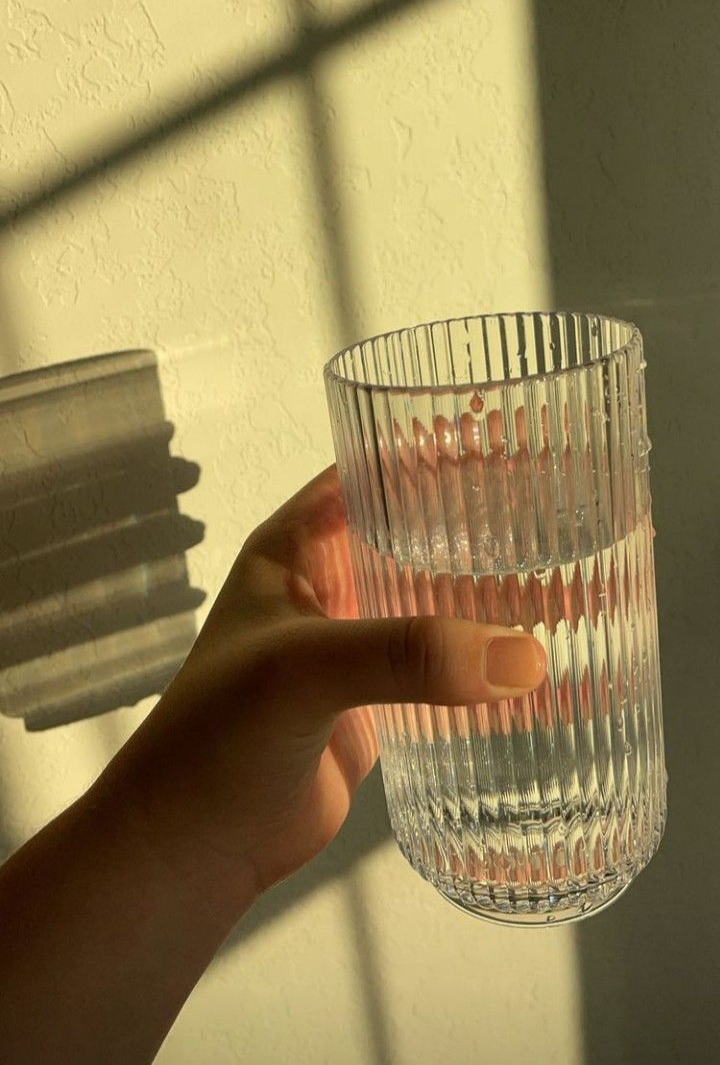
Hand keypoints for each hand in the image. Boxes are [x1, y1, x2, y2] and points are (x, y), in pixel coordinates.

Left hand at [102, 465, 545, 907]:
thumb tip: (525, 658)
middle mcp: (330, 583)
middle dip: (493, 522)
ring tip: (589, 583)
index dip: (445, 451)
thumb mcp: (301, 672)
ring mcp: (357, 645)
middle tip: (577, 511)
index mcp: (297, 544)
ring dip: (505, 593)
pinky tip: (554, 668)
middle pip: (425, 532)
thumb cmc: (216, 740)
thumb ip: (403, 655)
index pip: (380, 472)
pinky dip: (496, 662)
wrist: (190, 850)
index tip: (524, 441)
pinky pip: (449, 668)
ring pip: (444, 600)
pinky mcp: (380, 705)